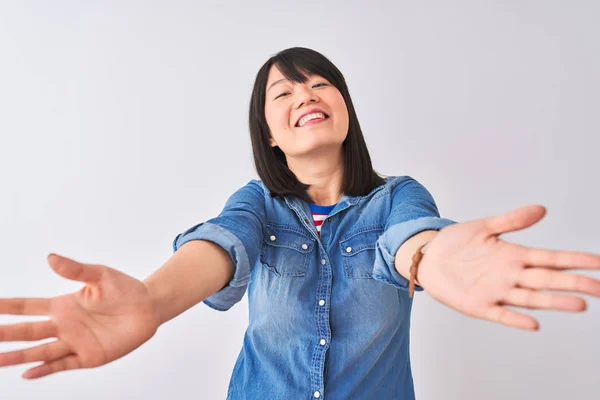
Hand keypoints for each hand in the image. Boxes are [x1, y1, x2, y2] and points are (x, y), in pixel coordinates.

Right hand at [0, 254, 160, 378]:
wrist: (148, 308)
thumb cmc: (124, 289)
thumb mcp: (100, 275)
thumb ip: (75, 269)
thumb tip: (50, 257)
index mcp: (64, 305)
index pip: (29, 307)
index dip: (8, 307)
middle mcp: (65, 325)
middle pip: (28, 331)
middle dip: (6, 334)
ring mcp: (76, 342)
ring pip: (40, 351)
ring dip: (18, 356)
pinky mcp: (90, 356)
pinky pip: (64, 363)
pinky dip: (46, 369)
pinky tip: (28, 373)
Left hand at [417, 205, 599, 329]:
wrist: (428, 257)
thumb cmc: (457, 242)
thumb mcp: (484, 226)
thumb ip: (512, 220)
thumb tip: (542, 209)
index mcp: (514, 255)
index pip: (551, 258)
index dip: (575, 261)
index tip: (599, 263)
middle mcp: (510, 275)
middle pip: (548, 280)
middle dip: (575, 283)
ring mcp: (496, 291)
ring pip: (531, 298)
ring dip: (553, 302)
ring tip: (579, 304)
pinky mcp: (478, 305)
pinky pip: (500, 314)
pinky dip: (516, 319)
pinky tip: (533, 323)